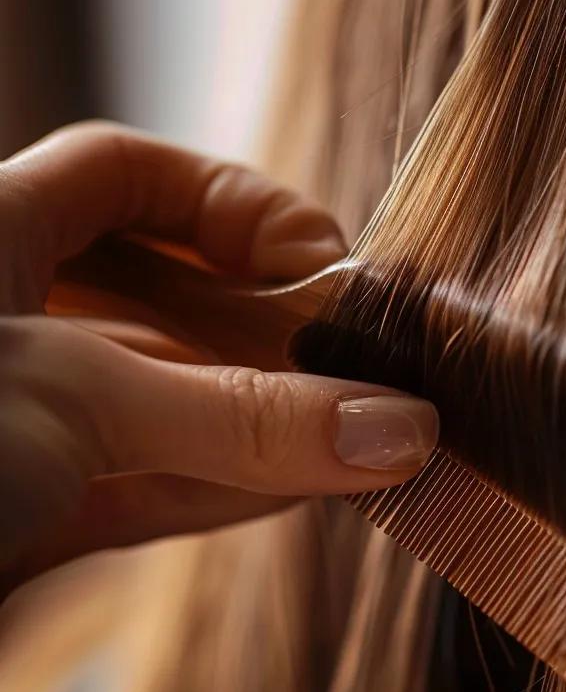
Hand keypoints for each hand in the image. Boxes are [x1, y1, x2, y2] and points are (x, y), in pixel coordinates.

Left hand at [0, 122, 438, 594]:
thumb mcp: (72, 396)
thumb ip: (241, 417)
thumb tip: (400, 429)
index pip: (128, 173)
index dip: (230, 201)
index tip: (314, 262)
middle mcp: (8, 322)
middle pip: (164, 297)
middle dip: (266, 327)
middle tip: (358, 362)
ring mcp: (18, 426)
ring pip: (163, 403)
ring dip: (263, 421)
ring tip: (362, 436)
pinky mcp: (27, 518)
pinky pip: (143, 488)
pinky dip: (224, 490)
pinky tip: (302, 492)